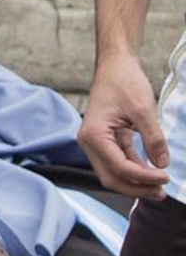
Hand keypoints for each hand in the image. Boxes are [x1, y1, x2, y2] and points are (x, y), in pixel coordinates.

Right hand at [78, 53, 169, 198]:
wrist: (116, 63)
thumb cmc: (124, 80)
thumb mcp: (143, 109)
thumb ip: (153, 139)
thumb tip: (162, 165)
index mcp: (94, 134)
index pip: (120, 167)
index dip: (144, 177)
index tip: (166, 177)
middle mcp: (89, 141)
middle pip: (112, 177)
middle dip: (137, 188)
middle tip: (161, 192)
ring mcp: (95, 141)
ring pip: (114, 173)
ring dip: (136, 182)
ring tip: (159, 187)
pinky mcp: (104, 140)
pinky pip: (118, 161)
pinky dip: (134, 169)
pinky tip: (151, 172)